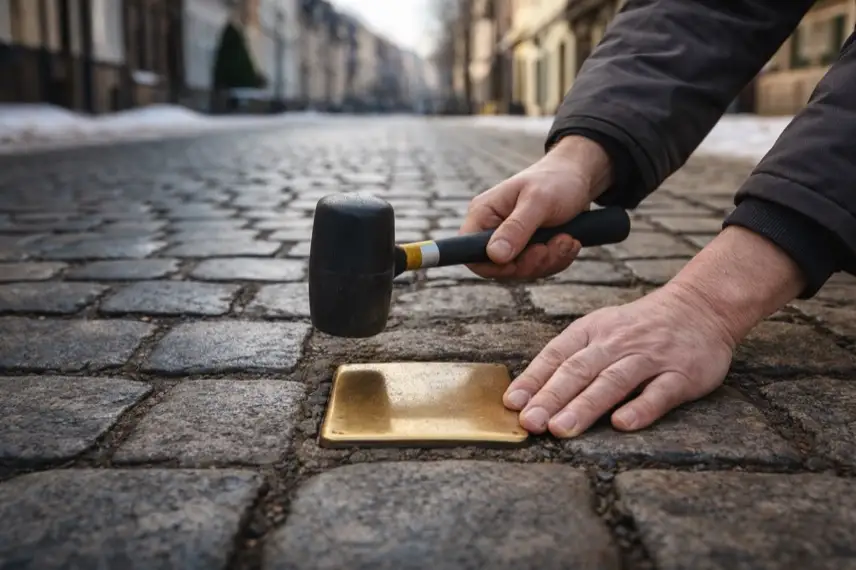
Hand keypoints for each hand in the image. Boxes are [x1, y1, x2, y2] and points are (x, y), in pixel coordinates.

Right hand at [459, 136, 613, 279]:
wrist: (579, 177)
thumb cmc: (556, 180)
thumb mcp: (538, 201)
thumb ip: (516, 228)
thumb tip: (495, 255)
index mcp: (484, 214)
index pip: (469, 252)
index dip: (491, 266)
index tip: (520, 260)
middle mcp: (492, 230)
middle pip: (499, 268)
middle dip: (531, 262)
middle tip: (556, 242)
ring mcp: (511, 242)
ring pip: (522, 271)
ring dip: (549, 260)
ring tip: (566, 239)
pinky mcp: (528, 249)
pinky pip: (538, 268)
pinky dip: (557, 259)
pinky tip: (569, 241)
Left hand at [503, 225, 808, 437]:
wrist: (700, 306)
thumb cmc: (639, 327)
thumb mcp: (601, 330)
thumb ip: (570, 358)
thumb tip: (529, 393)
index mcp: (593, 331)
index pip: (557, 355)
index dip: (533, 379)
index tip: (512, 403)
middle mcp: (617, 343)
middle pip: (579, 370)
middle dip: (551, 397)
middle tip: (530, 422)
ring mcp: (650, 358)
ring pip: (612, 382)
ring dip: (585, 406)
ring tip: (561, 429)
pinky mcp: (681, 374)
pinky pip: (659, 393)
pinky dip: (640, 409)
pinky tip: (621, 424)